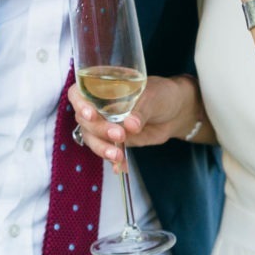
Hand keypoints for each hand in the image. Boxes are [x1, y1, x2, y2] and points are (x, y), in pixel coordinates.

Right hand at [68, 76, 212, 171]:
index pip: (79, 93)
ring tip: (118, 156)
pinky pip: (107, 152)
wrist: (176, 112)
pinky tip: (121, 167)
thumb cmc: (162, 94)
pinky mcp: (115, 141)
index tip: (90, 114)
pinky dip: (113, 161)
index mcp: (104, 87)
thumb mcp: (153, 97)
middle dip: (99, 130)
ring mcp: (106, 125)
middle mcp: (100, 106)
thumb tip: (131, 125)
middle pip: (84, 120)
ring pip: (92, 139)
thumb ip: (141, 110)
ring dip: (102, 149)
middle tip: (119, 135)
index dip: (80, 104)